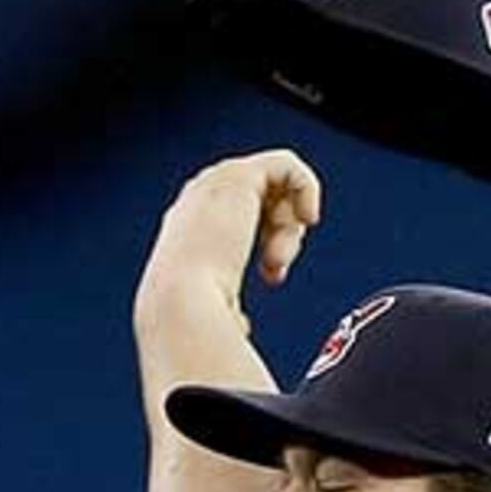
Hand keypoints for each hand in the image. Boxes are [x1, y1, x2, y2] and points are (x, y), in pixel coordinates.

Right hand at [136, 151, 325, 324]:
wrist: (181, 308)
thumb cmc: (193, 325)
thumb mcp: (215, 315)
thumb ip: (229, 312)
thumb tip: (240, 327)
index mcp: (191, 230)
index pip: (242, 219)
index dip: (270, 243)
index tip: (274, 278)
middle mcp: (199, 202)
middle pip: (262, 199)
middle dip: (282, 231)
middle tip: (277, 267)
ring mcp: (215, 186)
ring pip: (275, 185)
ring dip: (290, 223)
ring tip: (283, 255)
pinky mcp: (237, 176)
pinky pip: (286, 164)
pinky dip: (307, 189)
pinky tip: (309, 218)